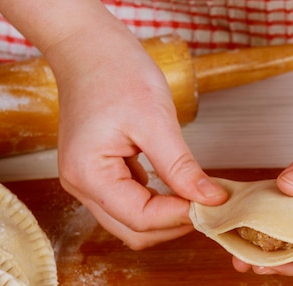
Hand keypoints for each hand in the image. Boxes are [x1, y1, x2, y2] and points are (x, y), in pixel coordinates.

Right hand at [49, 25, 226, 248]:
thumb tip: (209, 199)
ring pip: (131, 222)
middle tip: (207, 204)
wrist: (89, 48)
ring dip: (165, 217)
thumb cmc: (115, 72)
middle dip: (173, 224)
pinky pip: (129, 204)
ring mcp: (87, 182)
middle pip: (133, 230)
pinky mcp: (99, 175)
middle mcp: (81, 185)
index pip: (139, 218)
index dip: (178, 217)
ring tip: (196, 196)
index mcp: (88, 174)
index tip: (212, 205)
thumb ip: (180, 167)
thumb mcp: (155, 120)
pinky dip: (156, 203)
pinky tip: (177, 187)